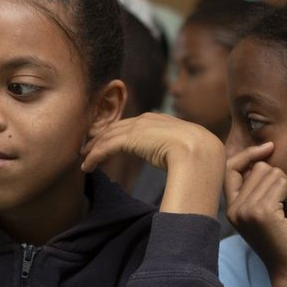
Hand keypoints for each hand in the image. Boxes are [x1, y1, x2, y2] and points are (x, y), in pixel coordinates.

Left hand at [81, 113, 224, 214]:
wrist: (201, 153)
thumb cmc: (201, 158)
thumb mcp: (190, 150)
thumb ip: (181, 153)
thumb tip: (186, 167)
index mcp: (164, 121)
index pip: (136, 125)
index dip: (122, 134)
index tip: (113, 143)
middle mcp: (149, 119)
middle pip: (119, 127)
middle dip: (103, 137)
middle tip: (90, 148)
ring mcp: (139, 127)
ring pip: (109, 135)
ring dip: (95, 148)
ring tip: (85, 159)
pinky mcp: (130, 138)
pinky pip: (106, 146)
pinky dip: (94, 156)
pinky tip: (88, 167)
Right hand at [225, 143, 286, 286]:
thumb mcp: (270, 212)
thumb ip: (261, 189)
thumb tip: (265, 158)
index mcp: (232, 208)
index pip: (230, 168)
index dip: (249, 154)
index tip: (269, 148)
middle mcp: (234, 208)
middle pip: (261, 168)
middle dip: (284, 183)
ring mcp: (245, 209)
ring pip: (275, 174)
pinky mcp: (261, 212)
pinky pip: (284, 184)